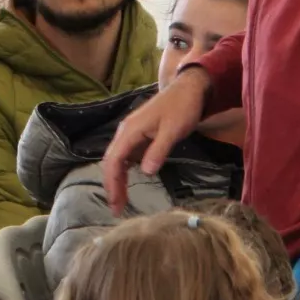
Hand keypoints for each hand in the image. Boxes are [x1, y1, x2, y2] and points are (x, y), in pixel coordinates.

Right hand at [101, 69, 207, 214]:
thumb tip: (145, 172)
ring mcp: (132, 133)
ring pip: (117, 159)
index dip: (112, 182)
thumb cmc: (182, 108)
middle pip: (111, 161)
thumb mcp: (173, 130)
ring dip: (117, 179)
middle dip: (111, 185)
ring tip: (121, 201)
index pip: (114, 160)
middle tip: (116, 209)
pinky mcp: (139, 135)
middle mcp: (126, 131)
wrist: (189, 89)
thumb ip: (158, 150)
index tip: (115, 203)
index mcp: (130, 130)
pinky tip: (129, 183)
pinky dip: (124, 171)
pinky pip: (126, 155)